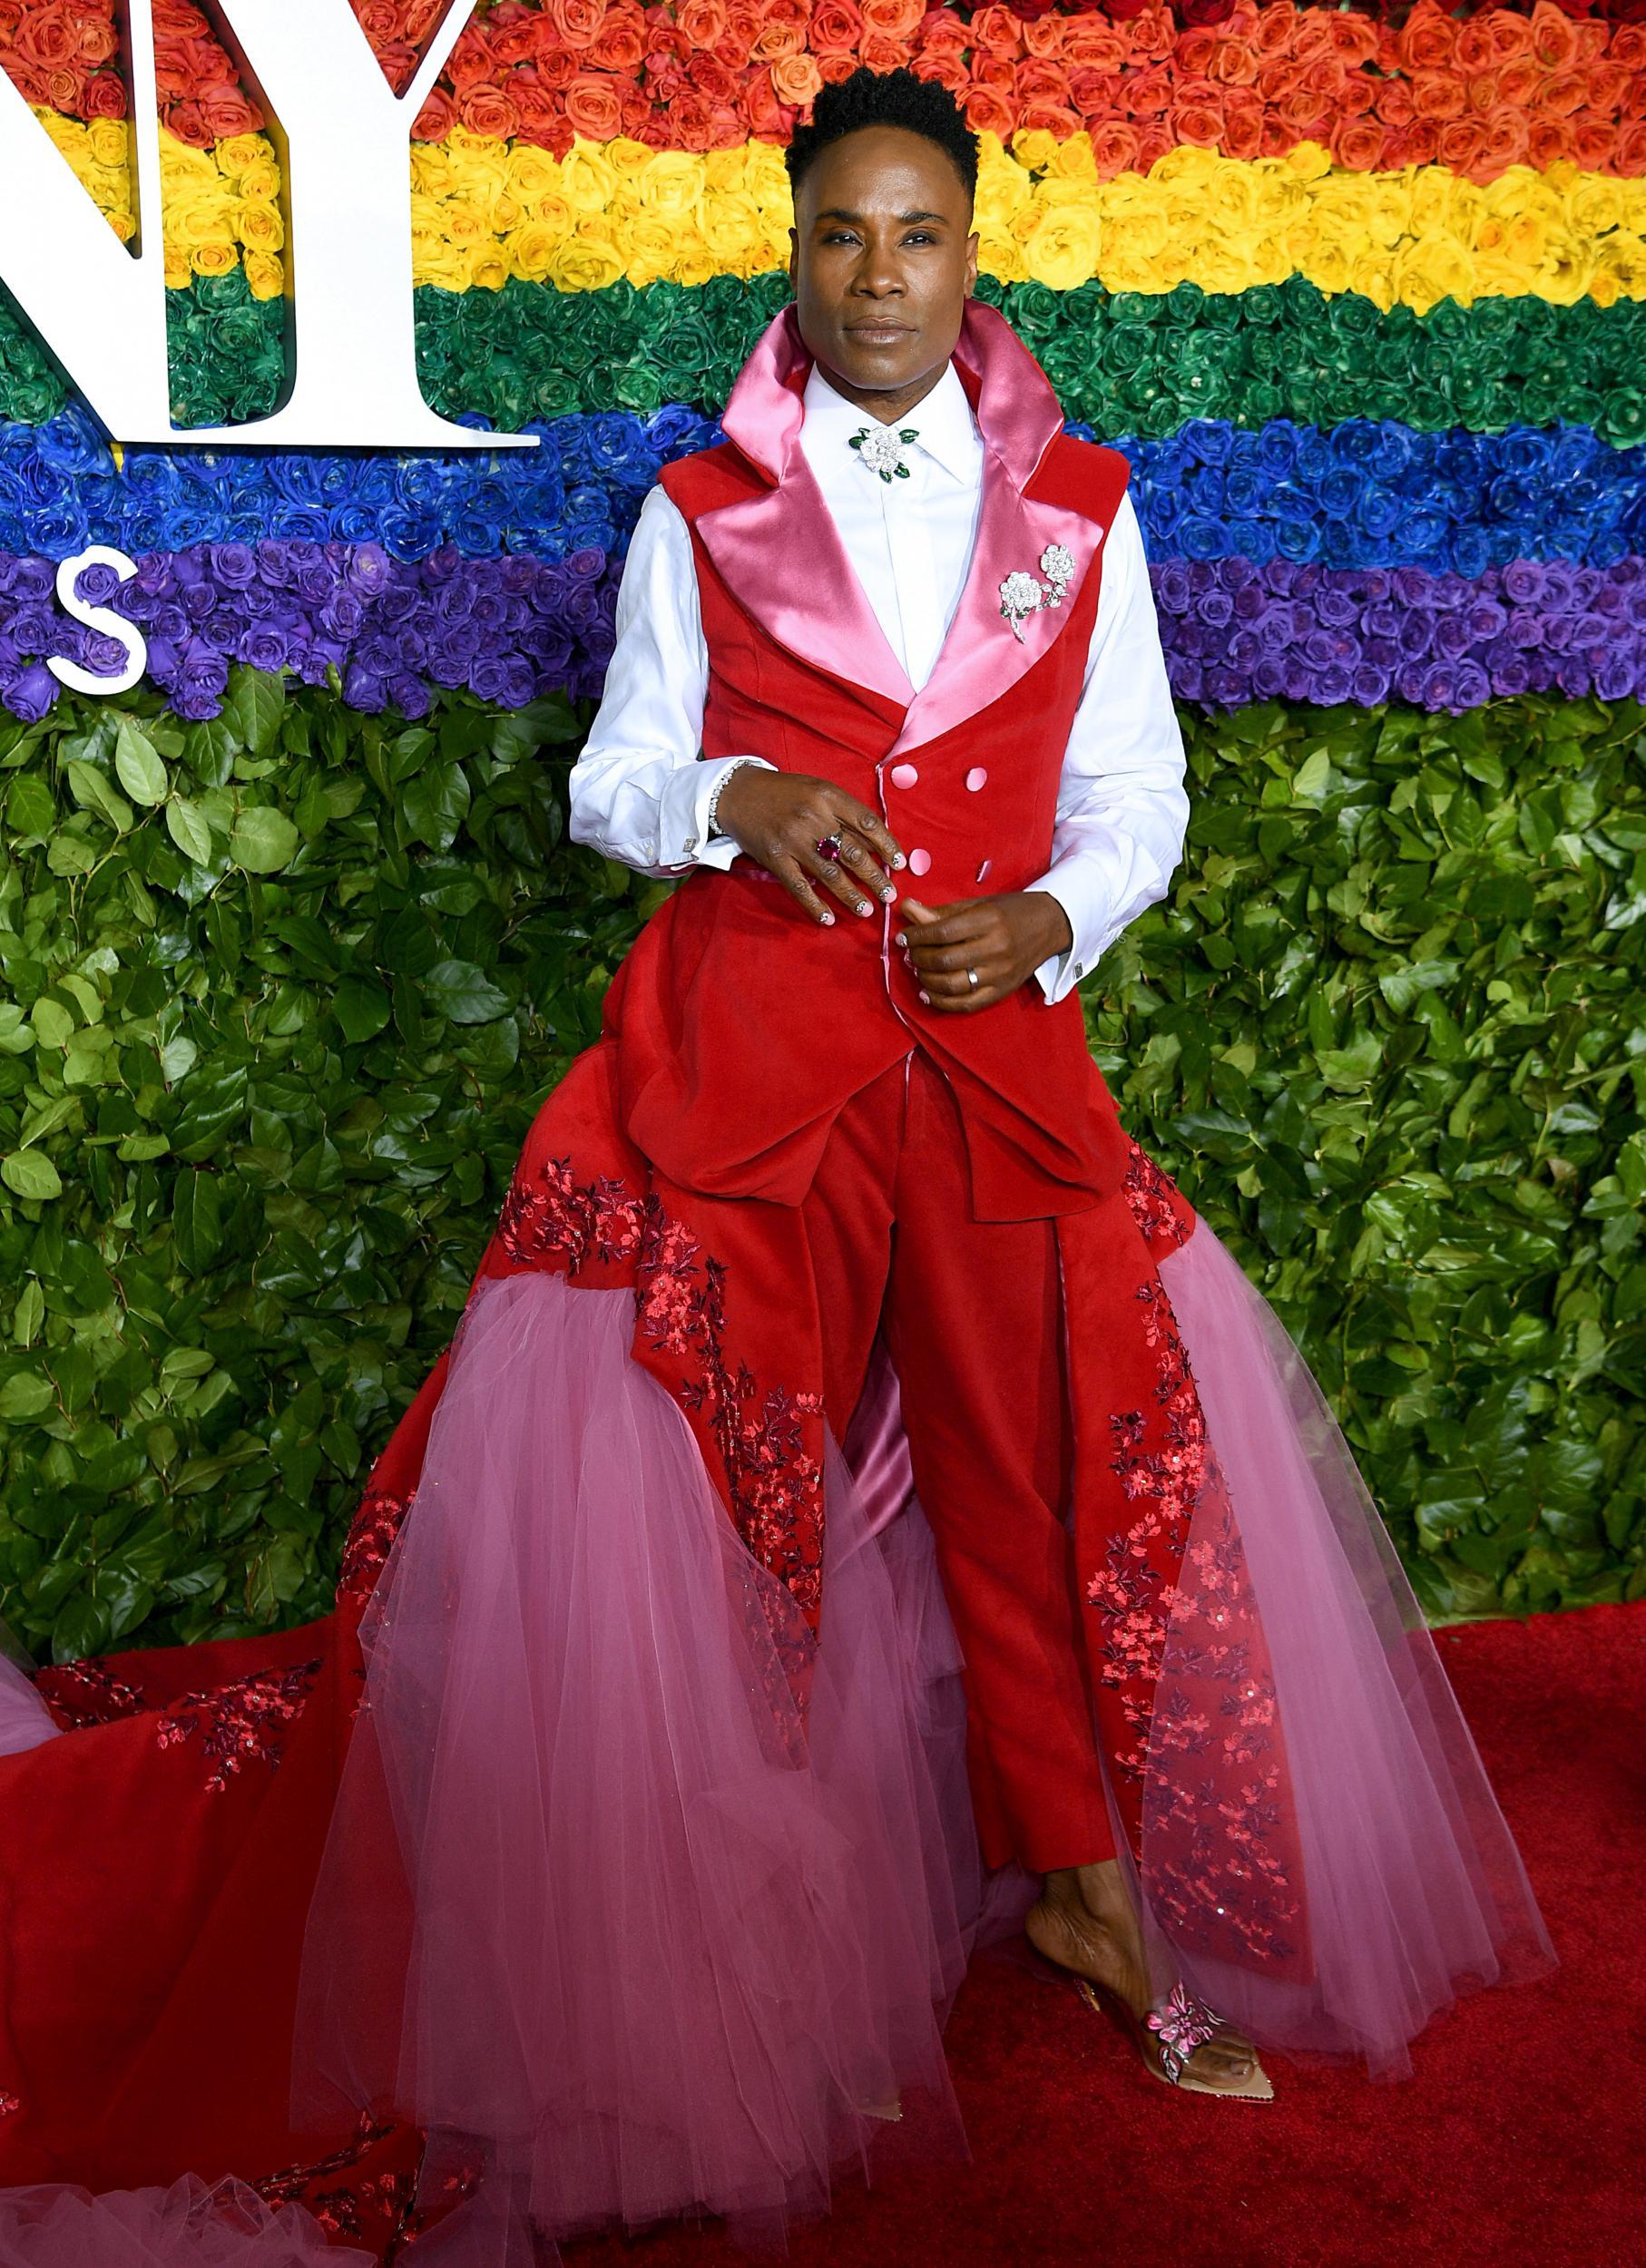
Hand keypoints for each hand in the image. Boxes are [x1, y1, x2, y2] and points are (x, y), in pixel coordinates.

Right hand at [714, 767, 904, 924]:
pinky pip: (799, 887)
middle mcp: (813, 817)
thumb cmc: (787, 793)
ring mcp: (793, 840)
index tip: (900, 863)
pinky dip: (815, 905)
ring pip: (830, 873)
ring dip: (851, 895)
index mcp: (828, 796)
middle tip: (890, 895)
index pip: (867, 822)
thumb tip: (876, 844)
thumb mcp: (819, 791)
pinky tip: (828, 919)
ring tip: (866, 909)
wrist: (740, 793)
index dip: (887, 845)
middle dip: (875, 877)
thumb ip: (845, 813)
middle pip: (853, 852)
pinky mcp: (775, 858)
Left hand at [895, 891, 1072, 1012]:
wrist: (1049, 925)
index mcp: (989, 920)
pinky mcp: (1003, 991)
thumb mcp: (977, 904)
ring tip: (918, 969)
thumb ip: (941, 911)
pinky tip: (927, 993)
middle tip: (910, 953)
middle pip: (945, 960)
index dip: (917, 936)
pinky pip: (966, 1004)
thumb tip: (906, 909)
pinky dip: (941, 1002)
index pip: (943, 932)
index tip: (904, 937)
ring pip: (952, 985)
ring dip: (926, 979)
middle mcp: (996, 948)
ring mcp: (1001, 973)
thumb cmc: (1009, 911)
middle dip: (919, 958)